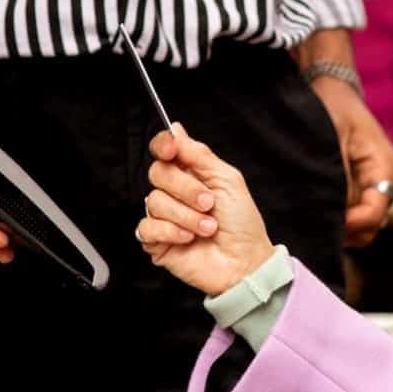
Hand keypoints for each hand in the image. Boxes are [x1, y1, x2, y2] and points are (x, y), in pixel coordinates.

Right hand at [138, 125, 275, 295]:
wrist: (245, 262)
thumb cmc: (242, 224)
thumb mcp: (228, 180)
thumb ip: (199, 154)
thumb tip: (177, 129)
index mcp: (191, 173)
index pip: (164, 150)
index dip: (163, 145)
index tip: (171, 150)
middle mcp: (174, 192)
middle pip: (157, 173)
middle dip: (185, 188)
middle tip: (208, 203)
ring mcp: (164, 216)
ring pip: (154, 202)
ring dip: (186, 216)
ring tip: (207, 227)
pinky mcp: (157, 241)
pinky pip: (147, 227)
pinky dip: (171, 231)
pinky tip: (188, 238)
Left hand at [307, 77, 392, 246]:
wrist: (331, 88)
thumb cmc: (333, 107)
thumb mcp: (334, 139)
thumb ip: (339, 177)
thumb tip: (338, 212)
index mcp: (384, 167)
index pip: (375, 212)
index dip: (352, 224)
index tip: (326, 224)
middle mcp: (384, 180)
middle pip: (372, 224)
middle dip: (347, 230)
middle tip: (315, 226)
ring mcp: (373, 184)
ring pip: (363, 222)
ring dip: (342, 225)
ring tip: (313, 219)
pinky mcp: (359, 184)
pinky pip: (354, 211)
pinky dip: (339, 216)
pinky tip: (317, 210)